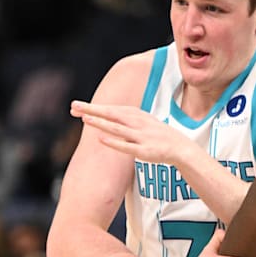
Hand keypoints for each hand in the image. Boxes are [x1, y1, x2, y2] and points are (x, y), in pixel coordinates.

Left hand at [71, 100, 189, 163]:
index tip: (75, 106)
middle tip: (74, 106)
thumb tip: (102, 115)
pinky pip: (126, 146)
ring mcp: (141, 136)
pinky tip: (101, 138)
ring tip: (85, 119)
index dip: (93, 107)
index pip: (111, 109)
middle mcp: (137, 123)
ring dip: (101, 123)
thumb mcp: (141, 121)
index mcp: (136, 115)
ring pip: (117, 128)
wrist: (181, 148)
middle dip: (92, 109)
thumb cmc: (156, 135)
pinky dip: (114, 142)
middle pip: (111, 114)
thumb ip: (123, 118)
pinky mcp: (144, 150)